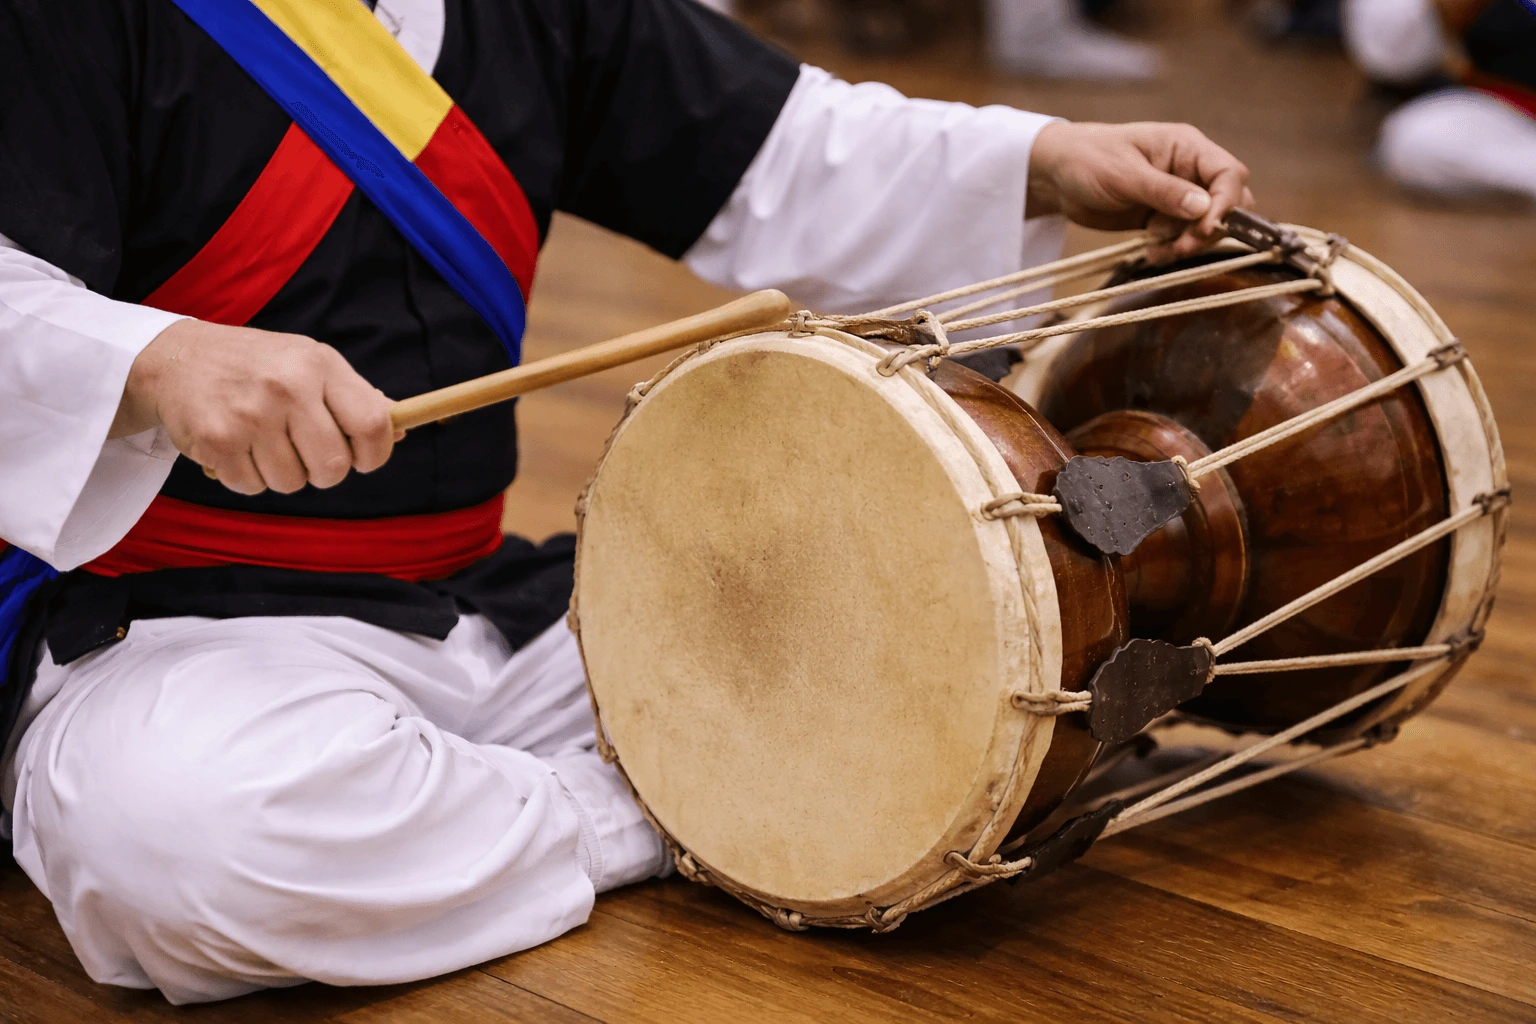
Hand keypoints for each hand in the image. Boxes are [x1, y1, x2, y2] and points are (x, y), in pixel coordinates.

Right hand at [110, 319, 399, 495]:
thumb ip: (355, 396)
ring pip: (292, 483)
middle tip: (307, 454)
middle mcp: (286, 386)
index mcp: (319, 364)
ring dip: (283, 474)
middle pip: (334, 465)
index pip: (372, 424)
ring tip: (263, 442)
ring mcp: (249, 414)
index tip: (363, 459)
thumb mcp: (310, 363)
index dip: (374, 453)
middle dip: (325, 472)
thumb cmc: (258, 365)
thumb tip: (403, 430)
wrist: (178, 358)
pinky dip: (248, 478)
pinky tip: (237, 447)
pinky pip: (252, 487)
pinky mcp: (216, 440)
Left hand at [1026, 121, 1254, 261]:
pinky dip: (1172, 250)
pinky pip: (1182, 238)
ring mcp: (1177, 196)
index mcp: (1187, 148)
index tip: (1204, 228)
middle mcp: (1189, 171)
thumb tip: (1205, 207)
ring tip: (1158, 251)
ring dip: (1188, 244)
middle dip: (1209, 229)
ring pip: (1205, 226)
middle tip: (1181, 246)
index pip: (1229, 174)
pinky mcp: (1162, 218)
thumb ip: (1164, 191)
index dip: (1226, 204)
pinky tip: (1151, 253)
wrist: (1056, 176)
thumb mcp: (1123, 174)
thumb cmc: (1088, 160)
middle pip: (1226, 203)